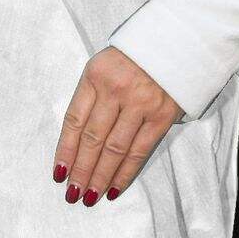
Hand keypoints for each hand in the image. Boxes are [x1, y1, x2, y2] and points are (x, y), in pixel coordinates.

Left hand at [52, 47, 182, 203]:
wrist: (179, 41)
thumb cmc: (134, 57)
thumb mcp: (104, 66)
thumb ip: (91, 97)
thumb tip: (77, 140)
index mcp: (95, 76)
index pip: (74, 120)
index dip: (65, 149)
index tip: (59, 173)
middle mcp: (116, 90)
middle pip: (92, 138)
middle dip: (80, 169)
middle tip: (72, 193)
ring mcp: (141, 103)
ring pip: (115, 148)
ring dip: (100, 176)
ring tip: (89, 196)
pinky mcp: (162, 115)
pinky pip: (140, 150)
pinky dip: (126, 172)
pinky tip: (114, 188)